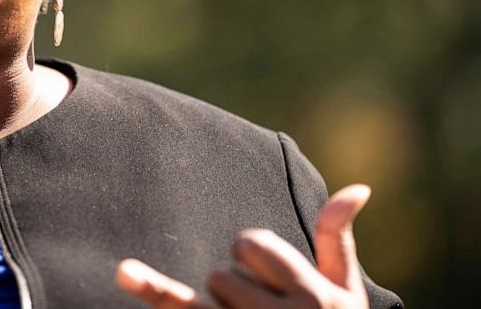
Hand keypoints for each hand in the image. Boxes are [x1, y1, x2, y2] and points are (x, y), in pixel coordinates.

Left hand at [116, 184, 372, 307]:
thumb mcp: (345, 295)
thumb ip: (337, 240)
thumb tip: (357, 186)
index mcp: (315, 297)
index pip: (251, 244)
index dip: (254, 258)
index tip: (275, 283)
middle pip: (224, 271)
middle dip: (236, 286)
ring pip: (206, 293)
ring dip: (219, 307)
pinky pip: (180, 308)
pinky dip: (152, 289)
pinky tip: (126, 271)